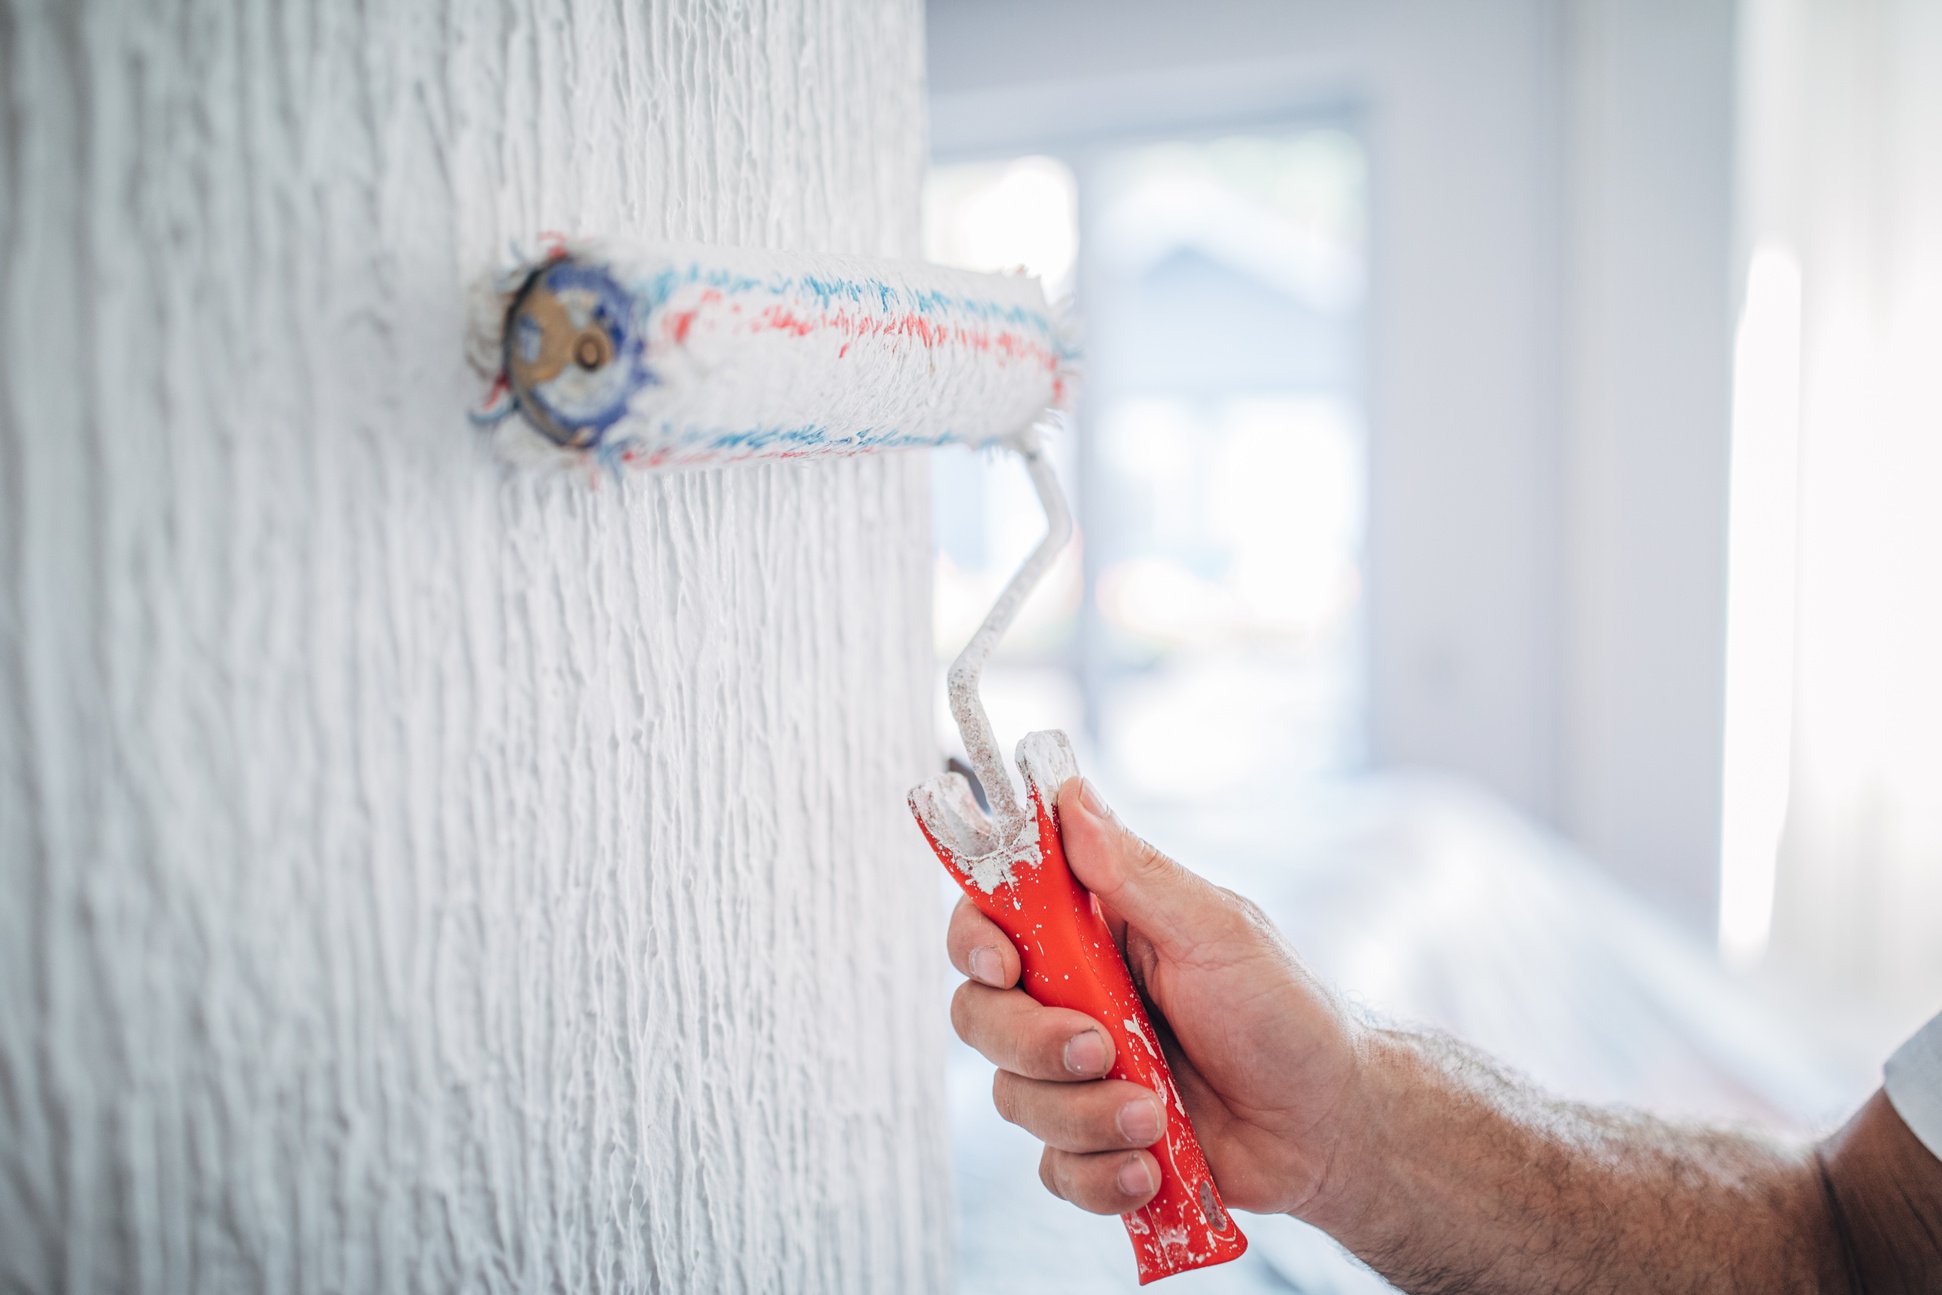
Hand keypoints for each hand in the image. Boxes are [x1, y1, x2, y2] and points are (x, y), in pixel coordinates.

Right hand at [946, 776, 1363, 1218]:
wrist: (1329, 1124)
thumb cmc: (1283, 1010)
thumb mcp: (1216, 931)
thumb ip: (1136, 873)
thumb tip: (1071, 795)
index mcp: (1092, 931)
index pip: (992, 915)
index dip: (976, 938)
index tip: (1006, 965)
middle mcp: (1072, 997)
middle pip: (980, 1014)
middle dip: (1032, 1043)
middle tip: (1100, 1050)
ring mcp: (1078, 1074)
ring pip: (1014, 1097)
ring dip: (1084, 1114)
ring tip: (1153, 1117)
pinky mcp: (1094, 1142)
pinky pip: (1052, 1168)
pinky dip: (1098, 1175)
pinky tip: (1150, 1168)